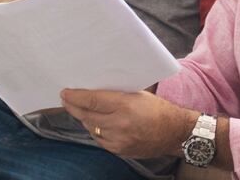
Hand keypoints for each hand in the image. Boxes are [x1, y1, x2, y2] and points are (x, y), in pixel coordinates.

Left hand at [61, 88, 190, 157]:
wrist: (175, 132)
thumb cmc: (159, 109)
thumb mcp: (140, 94)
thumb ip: (117, 93)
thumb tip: (95, 89)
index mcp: (125, 105)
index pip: (91, 100)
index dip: (75, 97)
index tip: (65, 93)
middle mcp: (119, 123)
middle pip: (86, 115)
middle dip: (74, 107)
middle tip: (66, 100)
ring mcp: (118, 139)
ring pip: (91, 128)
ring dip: (85, 118)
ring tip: (82, 110)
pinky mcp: (119, 150)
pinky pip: (99, 139)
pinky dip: (96, 130)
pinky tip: (97, 123)